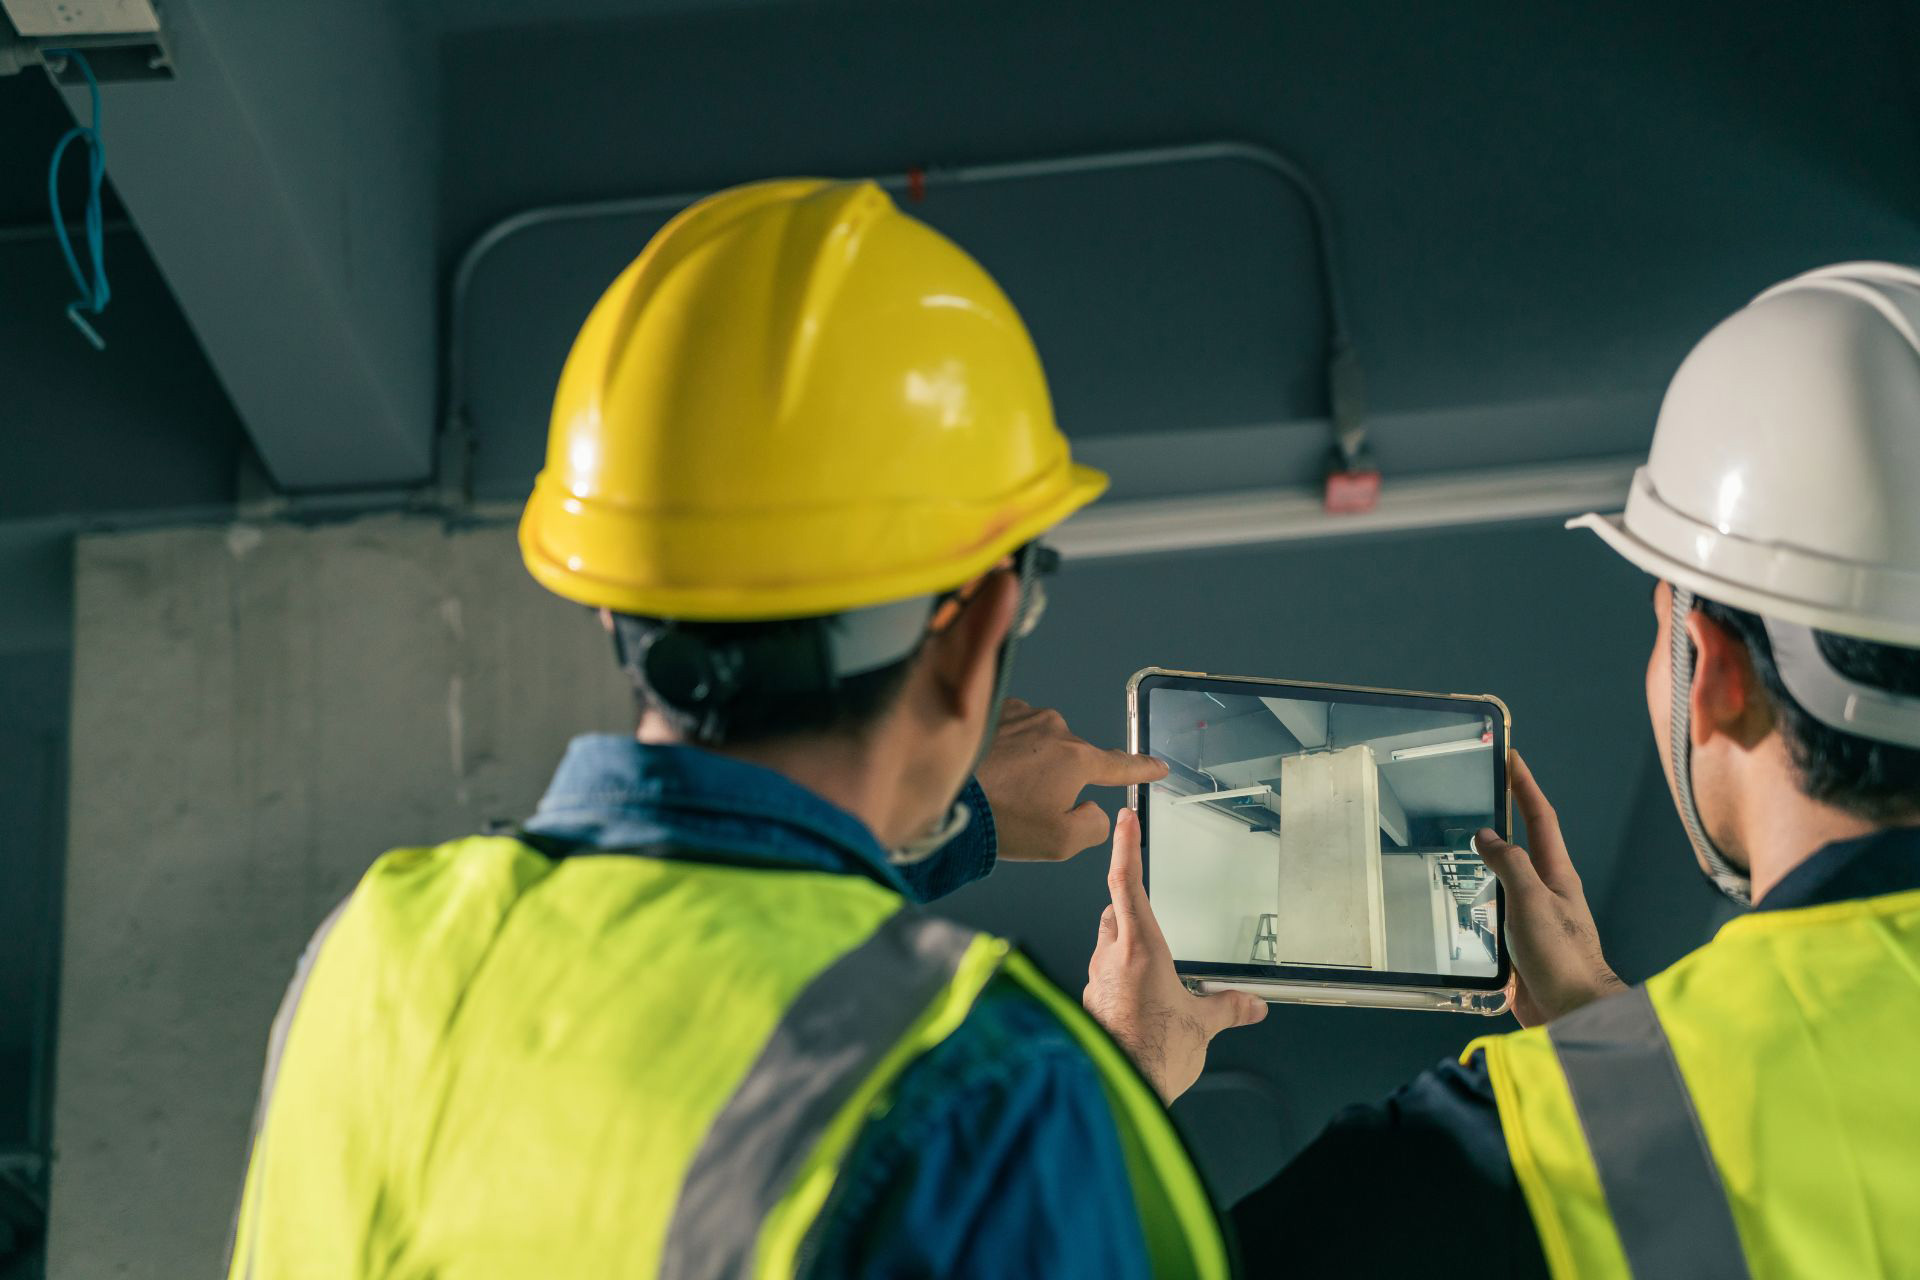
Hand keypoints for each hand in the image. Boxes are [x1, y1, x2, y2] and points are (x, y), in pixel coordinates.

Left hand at [975, 698, 1167, 861]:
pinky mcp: (997, 710)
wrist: (946, 794)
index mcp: (1078, 759)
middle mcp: (1056, 729)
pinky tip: (990, 768)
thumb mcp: (1061, 842)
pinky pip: (1015, 731)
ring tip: (1001, 789)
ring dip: (1030, 764)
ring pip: (1041, 744)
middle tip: (1026, 808)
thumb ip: (1094, 825)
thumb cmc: (1000, 820)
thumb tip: (1092, 808)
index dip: (1142, 769)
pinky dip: (1008, 749)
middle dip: (1058, 782)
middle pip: (1072, 759)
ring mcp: (1025, 715)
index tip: (1158, 767)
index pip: (1121, 765)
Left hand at [1082, 808, 1266, 1101]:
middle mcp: (1110, 960)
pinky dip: (1116, 980)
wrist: (1118, 1090)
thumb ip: (1226, 1009)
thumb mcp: (1201, 1027)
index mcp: (1140, 950)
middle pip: (1111, 913)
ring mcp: (1095, 983)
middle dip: (1124, 904)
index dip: (1125, 847)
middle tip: (1138, 899)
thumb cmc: (1153, 1055)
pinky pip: (1101, 980)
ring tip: (1146, 961)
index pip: (1126, 884)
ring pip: (1103, 946)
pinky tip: (1134, 999)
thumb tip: (1250, 1005)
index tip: (1124, 821)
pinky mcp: (1090, 1006)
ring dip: (1120, 945)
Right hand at [1474, 751, 1626, 1026]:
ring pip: (1502, 879)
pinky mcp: (1518, 946)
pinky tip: (1453, 903)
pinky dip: (1473, 901)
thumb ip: (1509, 864)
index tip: (1510, 757)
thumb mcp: (1533, 899)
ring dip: (1481, 860)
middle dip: (1502, 816)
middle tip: (1475, 794)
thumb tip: (1487, 836)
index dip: (1525, 786)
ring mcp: (1532, 919)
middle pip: (1521, 844)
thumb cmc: (1561, 955)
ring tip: (1451, 842)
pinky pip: (1491, 914)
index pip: (1540, 818)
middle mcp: (1546, 892)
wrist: (1571, 1013)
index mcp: (1556, 875)